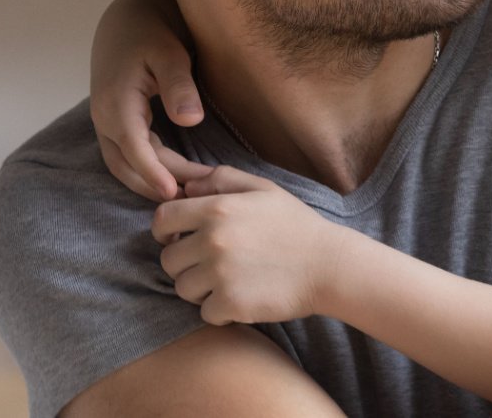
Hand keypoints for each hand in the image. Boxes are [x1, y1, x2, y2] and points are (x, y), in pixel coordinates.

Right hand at [90, 0, 208, 200]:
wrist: (127, 17)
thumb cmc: (150, 31)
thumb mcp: (170, 53)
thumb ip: (180, 85)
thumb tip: (191, 120)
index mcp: (115, 101)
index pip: (133, 148)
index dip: (153, 173)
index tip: (175, 193)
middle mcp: (104, 117)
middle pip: (128, 163)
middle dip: (159, 183)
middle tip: (198, 196)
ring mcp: (106, 122)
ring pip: (125, 163)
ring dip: (152, 180)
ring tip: (191, 193)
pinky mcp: (115, 122)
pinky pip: (128, 154)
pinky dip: (148, 169)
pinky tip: (175, 178)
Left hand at [153, 166, 345, 325]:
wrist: (329, 266)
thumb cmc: (296, 225)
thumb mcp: (264, 189)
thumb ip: (222, 179)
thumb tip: (186, 186)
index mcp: (217, 208)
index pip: (162, 219)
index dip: (165, 230)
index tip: (178, 238)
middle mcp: (213, 240)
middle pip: (169, 259)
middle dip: (185, 263)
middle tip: (211, 264)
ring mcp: (220, 274)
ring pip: (183, 288)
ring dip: (200, 288)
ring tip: (228, 282)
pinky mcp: (231, 304)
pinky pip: (205, 312)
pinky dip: (220, 310)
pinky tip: (242, 297)